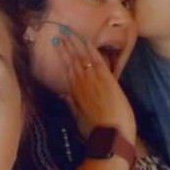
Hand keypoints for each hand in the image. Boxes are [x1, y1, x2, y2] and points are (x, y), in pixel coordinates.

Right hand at [48, 23, 137, 143]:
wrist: (111, 137)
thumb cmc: (95, 132)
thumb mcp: (79, 118)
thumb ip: (71, 104)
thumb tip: (63, 94)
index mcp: (75, 92)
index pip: (67, 68)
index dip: (62, 55)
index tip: (58, 44)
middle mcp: (81, 83)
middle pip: (72, 60)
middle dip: (67, 45)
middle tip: (61, 32)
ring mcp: (94, 80)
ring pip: (82, 57)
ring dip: (75, 43)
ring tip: (69, 32)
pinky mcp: (107, 79)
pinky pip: (96, 59)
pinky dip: (90, 49)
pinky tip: (85, 40)